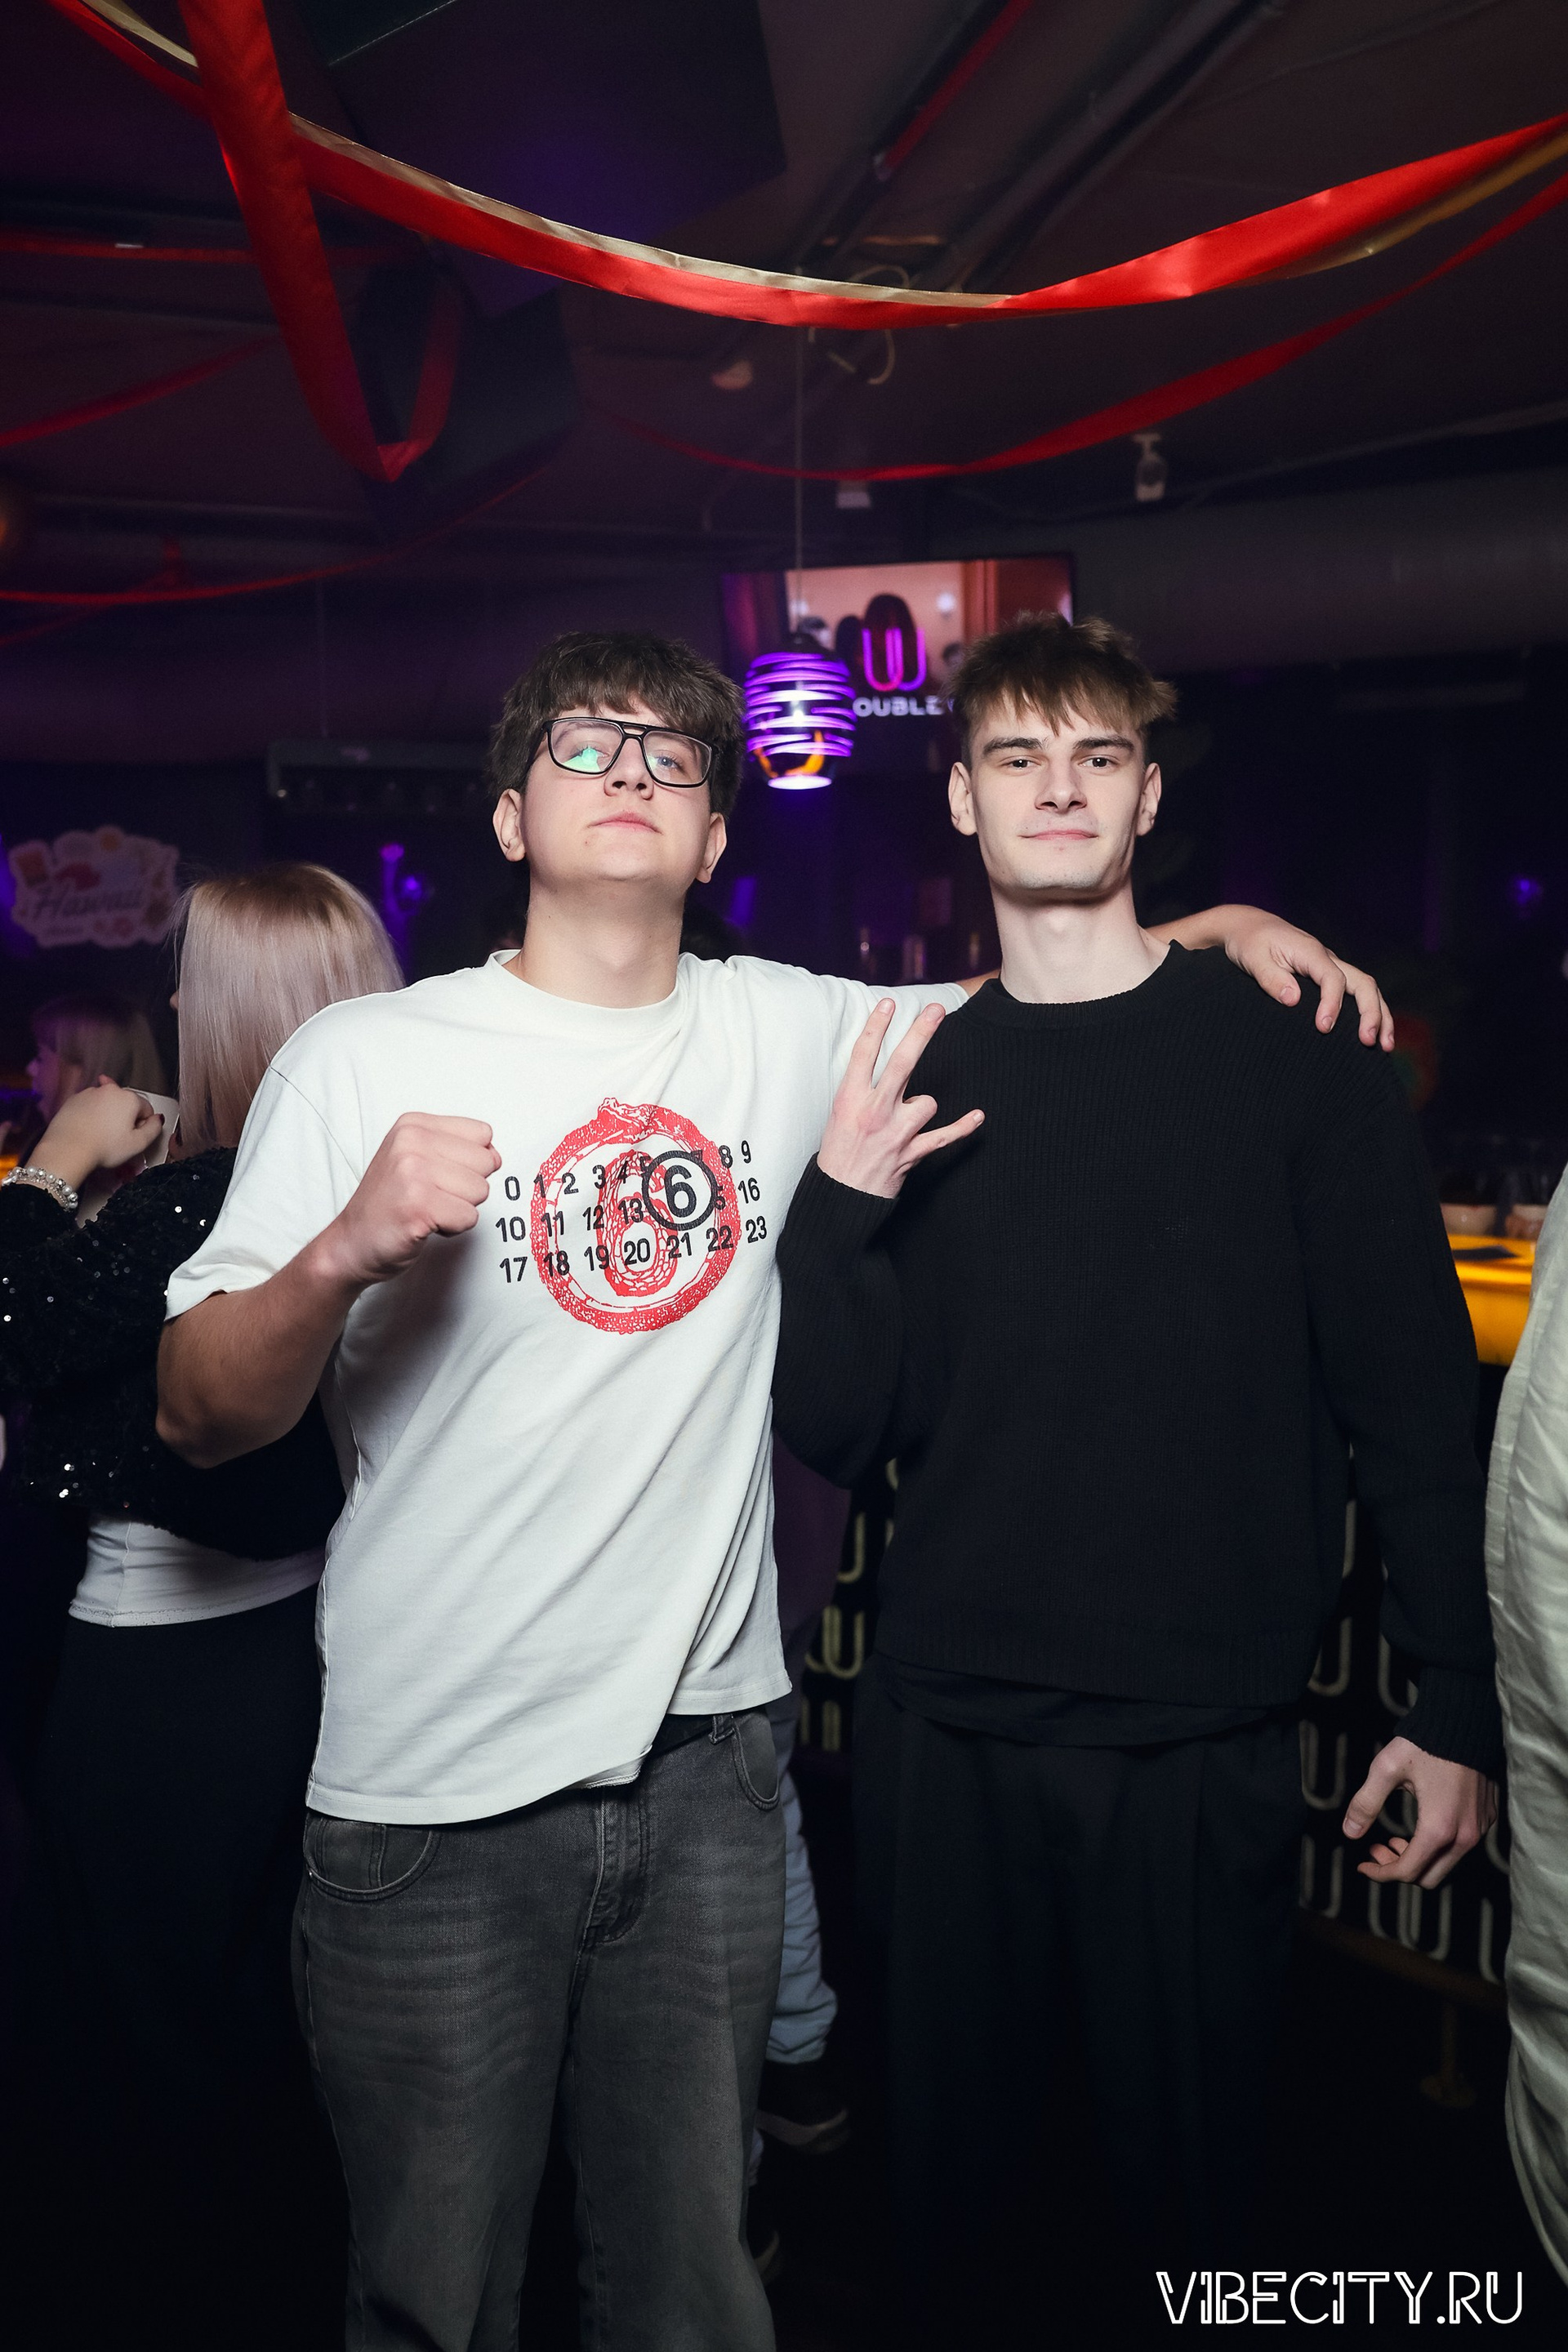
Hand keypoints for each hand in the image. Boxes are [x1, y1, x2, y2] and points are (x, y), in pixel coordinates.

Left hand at [29, 1075, 163, 1189]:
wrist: (67, 1148)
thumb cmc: (105, 1147)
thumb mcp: (138, 1144)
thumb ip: (154, 1129)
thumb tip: (158, 1119)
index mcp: (129, 1098)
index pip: (146, 1108)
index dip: (143, 1125)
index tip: (133, 1138)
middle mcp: (110, 1090)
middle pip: (126, 1103)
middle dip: (125, 1117)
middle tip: (117, 1137)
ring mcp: (89, 1092)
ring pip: (107, 1103)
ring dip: (108, 1114)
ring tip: (100, 1134)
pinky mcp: (73, 1099)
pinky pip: (89, 1104)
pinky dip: (91, 1113)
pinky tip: (88, 1128)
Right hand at [309, 1113, 500, 1290]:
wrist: (351, 1243)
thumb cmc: (387, 1204)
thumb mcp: (414, 1157)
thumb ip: (456, 1148)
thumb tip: (495, 1155)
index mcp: (413, 1125)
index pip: (483, 1134)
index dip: (471, 1162)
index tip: (441, 1174)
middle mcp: (411, 1142)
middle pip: (486, 1163)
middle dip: (466, 1188)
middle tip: (430, 1196)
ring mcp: (413, 1173)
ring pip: (481, 1191)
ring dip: (459, 1209)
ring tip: (426, 1209)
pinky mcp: (419, 1206)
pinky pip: (469, 1217)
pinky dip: (453, 1228)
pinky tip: (424, 1224)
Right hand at [818, 1002, 982, 1199]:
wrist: (841, 1195)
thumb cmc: (840, 1150)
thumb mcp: (840, 1112)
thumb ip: (861, 1087)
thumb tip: (884, 1060)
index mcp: (850, 1099)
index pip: (863, 1054)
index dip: (877, 1026)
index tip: (889, 1003)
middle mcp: (873, 1112)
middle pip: (900, 1064)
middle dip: (919, 1034)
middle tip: (935, 1009)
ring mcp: (894, 1133)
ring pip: (926, 1102)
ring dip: (920, 1108)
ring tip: (904, 1123)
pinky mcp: (910, 1154)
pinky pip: (943, 1136)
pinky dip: (961, 1128)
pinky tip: (978, 1116)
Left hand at [1220, 909, 1392, 1048]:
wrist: (1250, 927)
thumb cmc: (1249, 943)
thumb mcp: (1253, 959)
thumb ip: (1272, 978)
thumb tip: (1294, 1000)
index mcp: (1310, 952)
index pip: (1332, 978)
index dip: (1332, 1004)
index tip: (1323, 1028)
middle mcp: (1328, 958)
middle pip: (1363, 983)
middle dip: (1370, 1013)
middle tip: (1367, 1042)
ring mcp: (1332, 967)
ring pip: (1367, 988)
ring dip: (1380, 1015)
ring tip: (1385, 1046)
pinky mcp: (1329, 977)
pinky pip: (1356, 993)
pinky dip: (1369, 1012)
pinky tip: (1373, 1035)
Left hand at [1342, 1736, 1496, 1888]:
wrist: (1464, 1721)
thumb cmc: (1424, 1743)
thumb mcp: (1386, 1770)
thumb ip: (1365, 1804)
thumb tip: (1349, 1832)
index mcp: (1439, 1829)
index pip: (1407, 1872)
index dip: (1381, 1873)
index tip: (1363, 1864)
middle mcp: (1465, 1836)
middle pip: (1429, 1878)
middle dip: (1399, 1869)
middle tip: (1377, 1849)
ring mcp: (1479, 1828)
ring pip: (1446, 1865)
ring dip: (1418, 1859)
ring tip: (1394, 1839)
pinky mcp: (1486, 1818)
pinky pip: (1460, 1848)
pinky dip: (1437, 1848)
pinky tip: (1420, 1827)